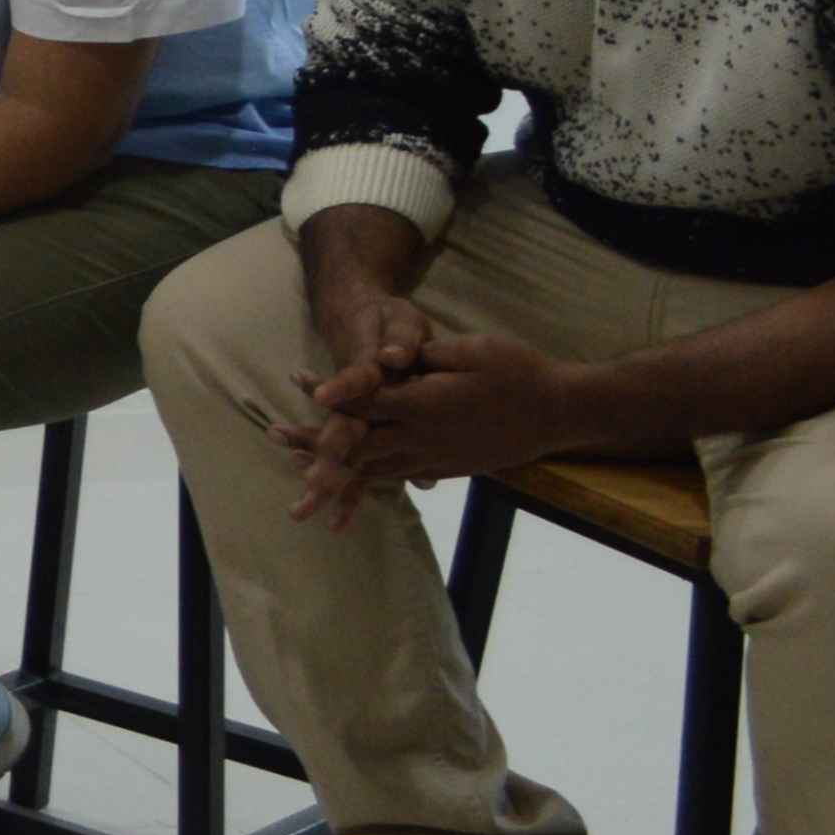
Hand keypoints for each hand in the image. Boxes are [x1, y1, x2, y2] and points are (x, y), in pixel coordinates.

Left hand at [277, 316, 584, 517]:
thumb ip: (424, 356)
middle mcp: (422, 437)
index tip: (298, 382)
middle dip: (313, 445)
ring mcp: (435, 458)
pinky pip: (399, 478)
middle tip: (275, 439)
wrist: (559, 412)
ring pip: (374, 470)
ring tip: (302, 484)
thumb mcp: (471, 349)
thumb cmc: (518, 372)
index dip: (329, 391)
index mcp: (423, 404)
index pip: (364, 400)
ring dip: (335, 474)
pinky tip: (353, 485)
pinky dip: (370, 483)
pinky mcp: (447, 468)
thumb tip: (389, 360)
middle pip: (356, 445)